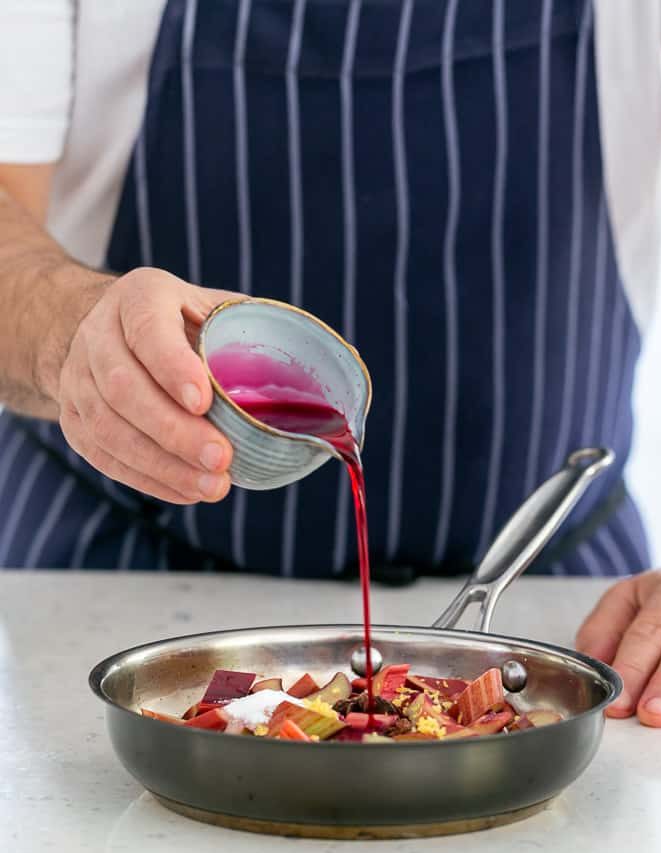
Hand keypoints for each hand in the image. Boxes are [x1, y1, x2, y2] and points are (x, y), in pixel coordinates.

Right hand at [52, 267, 237, 503]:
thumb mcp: (214, 307)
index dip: (172, 368)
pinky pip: (104, 456)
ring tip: (212, 487)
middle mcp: (98, 333)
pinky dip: (148, 479)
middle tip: (221, 459)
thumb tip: (330, 363)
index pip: (147, 330)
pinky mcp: (73, 420)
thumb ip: (254, 329)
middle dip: (174, 431)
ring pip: (109, 428)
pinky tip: (186, 492)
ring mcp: (78, 379)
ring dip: (162, 464)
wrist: (109, 331)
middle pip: (124, 388)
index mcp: (139, 296)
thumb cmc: (182, 322)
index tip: (205, 403)